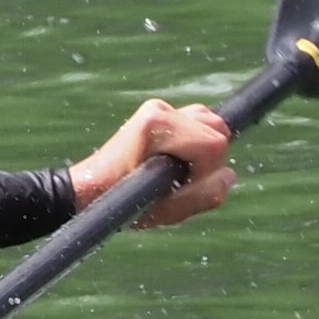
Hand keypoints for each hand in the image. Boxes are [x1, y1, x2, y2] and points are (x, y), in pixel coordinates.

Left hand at [68, 98, 237, 227]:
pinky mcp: (157, 111)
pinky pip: (197, 123)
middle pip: (217, 128)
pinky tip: (172, 160)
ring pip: (210, 122)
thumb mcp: (168, 211)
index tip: (182, 185)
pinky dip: (194, 143)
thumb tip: (228, 174)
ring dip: (202, 150)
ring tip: (174, 171)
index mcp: (156, 125)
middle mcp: (158, 109)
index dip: (206, 171)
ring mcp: (157, 107)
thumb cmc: (123, 203)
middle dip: (207, 159)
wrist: (89, 191)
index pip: (213, 143)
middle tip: (178, 180)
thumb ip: (206, 194)